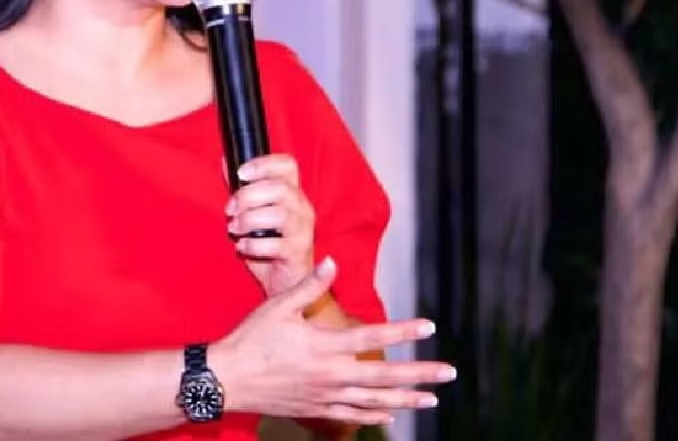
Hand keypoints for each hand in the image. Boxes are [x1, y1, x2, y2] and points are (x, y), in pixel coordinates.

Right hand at [210, 258, 456, 426]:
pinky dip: (375, 416)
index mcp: (322, 345)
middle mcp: (330, 374)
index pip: (371, 335)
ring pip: (375, 401)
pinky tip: (392, 415)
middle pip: (384, 375)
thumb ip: (309, 285)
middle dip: (420, 373)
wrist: (228, 379)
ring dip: (406, 399)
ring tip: (431, 398)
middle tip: (449, 372)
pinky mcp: (316, 410)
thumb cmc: (251, 339)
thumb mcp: (278, 306)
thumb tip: (333, 262)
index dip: (403, 331)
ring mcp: (325, 396)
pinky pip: (352, 416)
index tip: (429, 326)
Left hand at [226, 154, 314, 294]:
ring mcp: (303, 231)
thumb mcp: (254, 213)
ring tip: (235, 228)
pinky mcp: (297, 254)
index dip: (264, 164)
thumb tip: (226, 162)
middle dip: (248, 196)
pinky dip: (253, 244)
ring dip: (249, 219)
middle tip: (230, 210)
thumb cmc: (269, 246)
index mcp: (293, 194)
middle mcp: (302, 209)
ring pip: (279, 214)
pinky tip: (242, 246)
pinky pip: (277, 245)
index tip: (241, 173)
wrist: (285, 283)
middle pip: (280, 188)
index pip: (288, 166)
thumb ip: (243, 189)